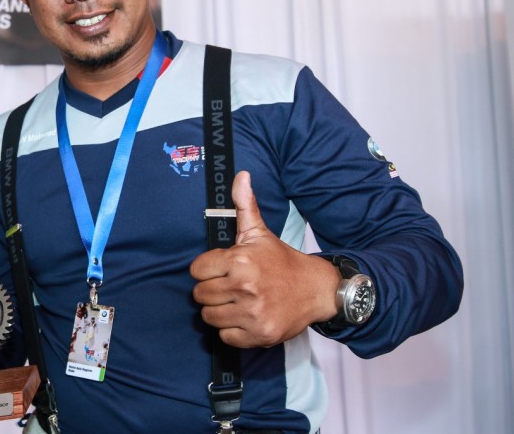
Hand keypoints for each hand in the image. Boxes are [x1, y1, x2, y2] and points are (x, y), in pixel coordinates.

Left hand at [190, 171, 339, 347]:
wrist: (316, 289)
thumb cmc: (282, 261)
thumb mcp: (260, 233)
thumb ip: (245, 205)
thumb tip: (241, 175)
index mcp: (240, 261)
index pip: (197, 271)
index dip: (206, 270)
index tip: (220, 270)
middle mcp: (245, 287)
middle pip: (200, 296)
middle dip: (211, 291)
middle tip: (229, 287)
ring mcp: (253, 313)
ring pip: (209, 317)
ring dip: (220, 311)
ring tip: (236, 301)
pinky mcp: (260, 334)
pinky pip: (225, 337)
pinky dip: (232, 330)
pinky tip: (245, 317)